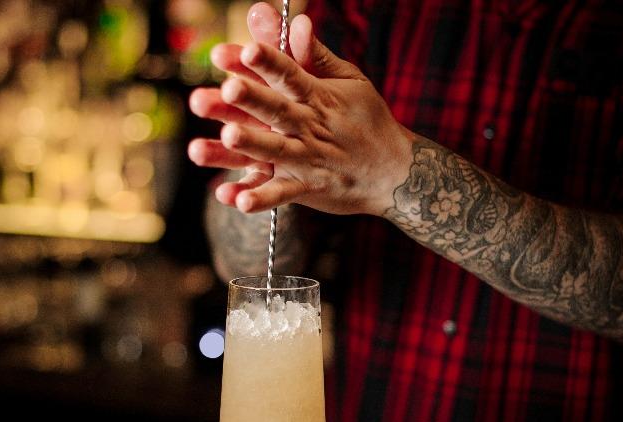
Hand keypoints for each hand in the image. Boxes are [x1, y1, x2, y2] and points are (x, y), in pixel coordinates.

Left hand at [187, 2, 413, 215]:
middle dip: (253, 99)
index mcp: (318, 96)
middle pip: (277, 109)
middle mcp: (310, 126)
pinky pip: (281, 194)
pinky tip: (237, 200)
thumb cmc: (367, 120)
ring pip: (275, 150)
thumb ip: (314, 54)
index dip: (268, 61)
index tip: (245, 49)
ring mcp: (308, 160)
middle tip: (228, 89)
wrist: (395, 173)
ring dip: (252, 144)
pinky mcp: (307, 189)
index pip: (290, 73)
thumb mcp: (348, 80)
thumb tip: (297, 20)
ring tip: (227, 136)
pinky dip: (261, 198)